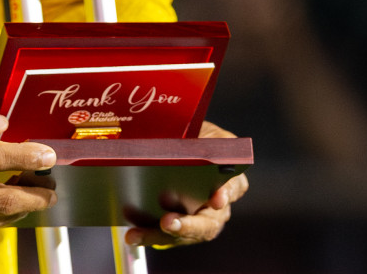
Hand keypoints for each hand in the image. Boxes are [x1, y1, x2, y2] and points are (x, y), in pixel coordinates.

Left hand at [123, 121, 248, 248]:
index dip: (226, 193)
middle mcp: (217, 205)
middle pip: (208, 222)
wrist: (182, 147)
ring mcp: (198, 220)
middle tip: (168, 222)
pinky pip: (164, 236)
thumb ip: (198, 138)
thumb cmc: (194, 138)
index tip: (216, 198)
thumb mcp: (200, 131)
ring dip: (159, 234)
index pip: (234, 187)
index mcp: (229, 177)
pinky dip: (146, 234)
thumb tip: (180, 142)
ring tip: (137, 234)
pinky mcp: (178, 228)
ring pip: (183, 234)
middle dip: (188, 225)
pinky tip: (131, 233)